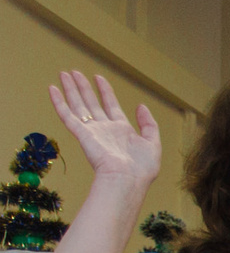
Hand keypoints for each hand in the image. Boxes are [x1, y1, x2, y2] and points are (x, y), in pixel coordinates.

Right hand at [48, 71, 160, 187]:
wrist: (127, 179)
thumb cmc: (141, 168)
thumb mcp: (153, 143)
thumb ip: (149, 124)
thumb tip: (141, 106)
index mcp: (121, 130)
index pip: (111, 105)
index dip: (105, 91)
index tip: (99, 78)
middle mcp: (105, 128)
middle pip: (91, 102)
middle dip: (83, 87)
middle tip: (74, 72)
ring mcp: (92, 131)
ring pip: (78, 105)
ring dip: (71, 89)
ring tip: (64, 74)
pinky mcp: (82, 134)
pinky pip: (67, 115)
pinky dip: (59, 102)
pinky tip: (52, 89)